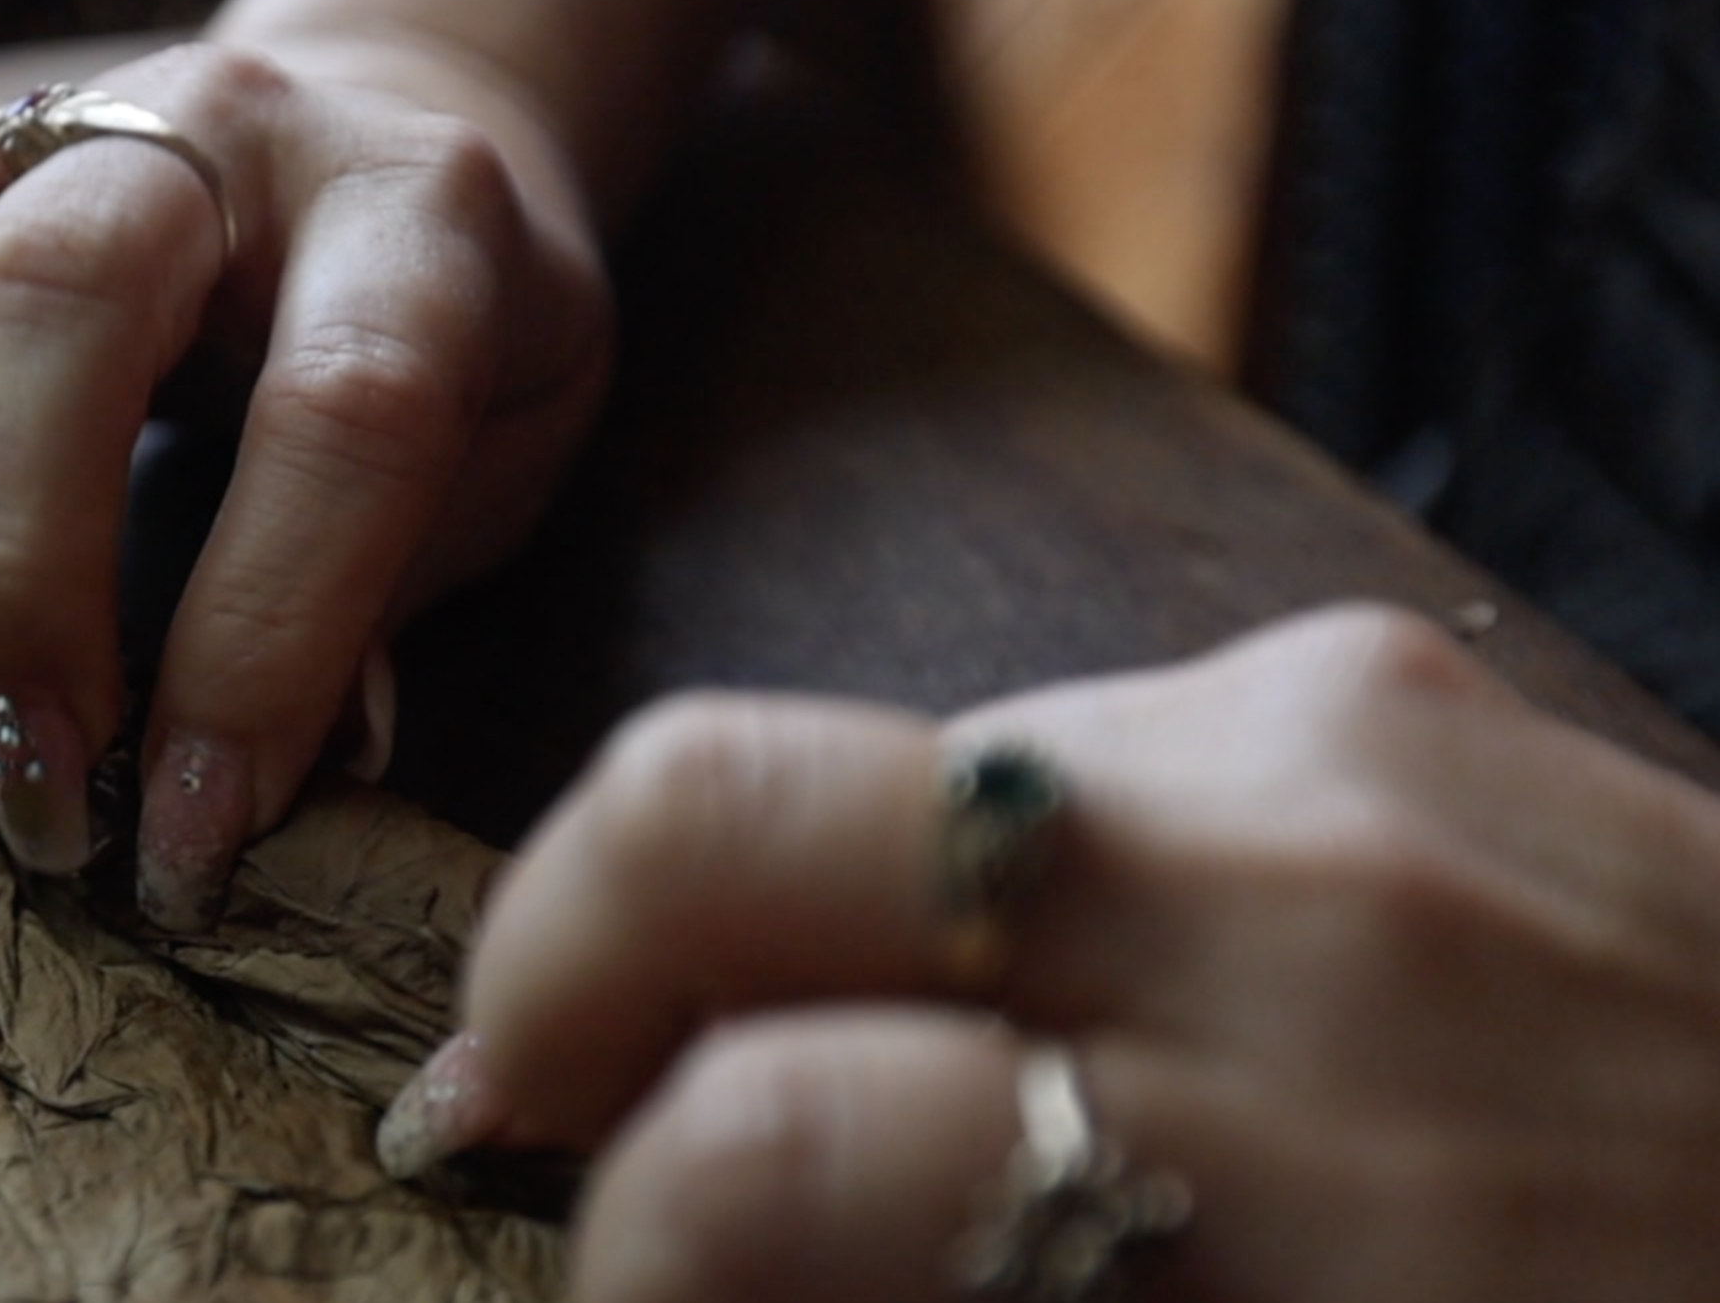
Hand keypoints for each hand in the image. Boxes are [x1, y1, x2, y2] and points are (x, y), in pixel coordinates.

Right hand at [0, 41, 612, 922]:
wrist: (381, 134)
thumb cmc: (446, 343)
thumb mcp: (490, 465)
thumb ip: (380, 597)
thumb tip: (226, 791)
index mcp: (413, 218)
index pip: (341, 413)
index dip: (261, 647)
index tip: (188, 839)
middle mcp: (214, 129)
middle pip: (60, 302)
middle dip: (14, 582)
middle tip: (28, 789)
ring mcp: (33, 112)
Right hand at [387, 605, 1719, 1300]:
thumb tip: (738, 1270)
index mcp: (1302, 1208)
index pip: (761, 1147)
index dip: (612, 1247)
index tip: (615, 1286)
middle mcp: (1275, 908)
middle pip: (713, 810)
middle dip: (554, 960)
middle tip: (549, 1096)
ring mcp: (1320, 739)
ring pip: (846, 770)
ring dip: (770, 925)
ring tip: (813, 1052)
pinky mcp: (1362, 669)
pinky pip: (1040, 747)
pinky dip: (968, 878)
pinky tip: (1049, 984)